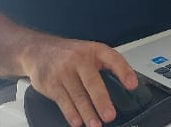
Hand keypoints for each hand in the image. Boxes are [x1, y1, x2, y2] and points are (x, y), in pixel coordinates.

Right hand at [21, 38, 136, 126]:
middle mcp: (79, 59)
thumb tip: (128, 83)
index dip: (124, 71)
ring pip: (78, 95)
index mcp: (94, 51)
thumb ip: (106, 65)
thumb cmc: (69, 53)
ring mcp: (63, 71)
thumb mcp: (90, 52)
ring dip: (87, 112)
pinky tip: (77, 121)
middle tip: (110, 115)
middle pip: (92, 82)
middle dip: (102, 101)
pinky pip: (63, 101)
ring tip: (96, 124)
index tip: (132, 85)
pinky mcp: (51, 83)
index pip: (112, 59)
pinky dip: (71, 113)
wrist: (38, 50)